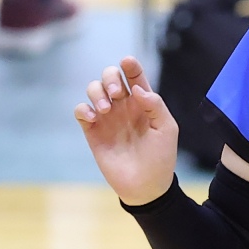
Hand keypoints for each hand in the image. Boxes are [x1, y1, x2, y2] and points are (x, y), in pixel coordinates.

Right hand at [75, 56, 179, 204]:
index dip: (130, 65)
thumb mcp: (166, 129)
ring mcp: (107, 118)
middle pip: (110, 76)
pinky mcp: (93, 131)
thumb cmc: (160, 157)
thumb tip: (136, 90)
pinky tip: (94, 118)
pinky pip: (81, 111)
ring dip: (97, 92)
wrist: (146, 186)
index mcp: (142, 102)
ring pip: (93, 89)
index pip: (134, 75)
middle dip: (110, 77)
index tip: (128, 62)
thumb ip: (155, 105)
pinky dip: (84, 109)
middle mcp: (123, 106)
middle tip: (118, 93)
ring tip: (106, 110)